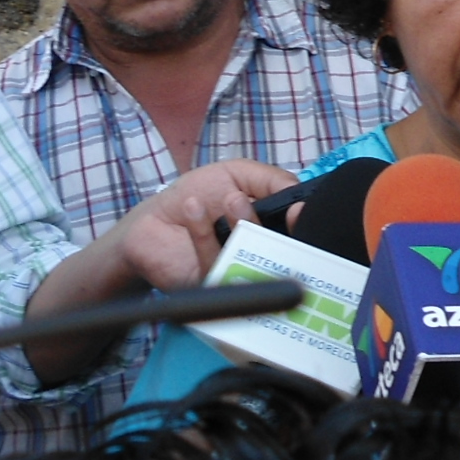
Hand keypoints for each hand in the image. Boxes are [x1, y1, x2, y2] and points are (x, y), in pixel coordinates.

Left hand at [81, 159, 297, 294]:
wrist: (153, 219)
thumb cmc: (198, 195)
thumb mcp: (238, 174)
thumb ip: (272, 179)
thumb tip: (299, 192)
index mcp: (273, 230)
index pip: (301, 236)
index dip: (306, 225)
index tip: (298, 210)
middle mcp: (261, 256)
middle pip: (286, 255)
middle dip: (284, 232)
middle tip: (280, 209)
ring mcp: (237, 274)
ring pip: (253, 261)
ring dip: (244, 225)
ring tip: (231, 198)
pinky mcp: (210, 286)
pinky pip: (215, 266)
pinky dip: (203, 234)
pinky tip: (194, 207)